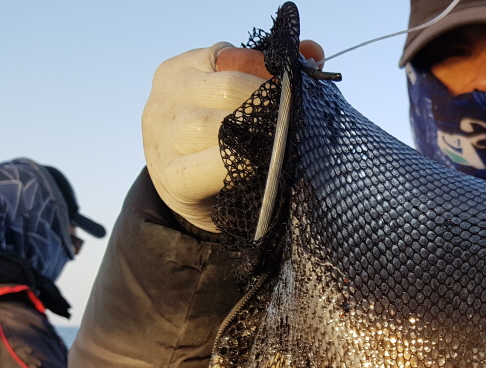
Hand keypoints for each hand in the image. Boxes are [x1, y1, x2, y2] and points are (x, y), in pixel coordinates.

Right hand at [142, 40, 323, 232]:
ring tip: (287, 143)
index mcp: (182, 69)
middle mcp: (168, 96)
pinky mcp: (173, 175)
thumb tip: (314, 51)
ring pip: (221, 126)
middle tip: (301, 119)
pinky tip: (263, 166)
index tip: (295, 89)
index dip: (267, 73)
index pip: (230, 57)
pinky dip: (245, 163)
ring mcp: (165, 136)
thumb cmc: (216, 138)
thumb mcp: (234, 100)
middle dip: (271, 104)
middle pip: (229, 88)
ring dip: (261, 135)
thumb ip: (267, 74)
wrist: (184, 193)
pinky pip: (216, 164)